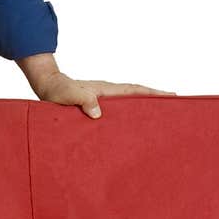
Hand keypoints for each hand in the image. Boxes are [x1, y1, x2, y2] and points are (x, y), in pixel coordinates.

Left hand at [33, 70, 177, 119]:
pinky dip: (126, 119)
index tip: (172, 96)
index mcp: (106, 90)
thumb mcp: (68, 94)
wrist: (45, 86)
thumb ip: (82, 99)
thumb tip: (98, 113)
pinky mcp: (94, 109)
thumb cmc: (55, 89)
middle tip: (173, 113)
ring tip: (156, 125)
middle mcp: (107, 94)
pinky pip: (116, 114)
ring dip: (141, 113)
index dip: (153, 93)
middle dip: (154, 103)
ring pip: (127, 107)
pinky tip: (128, 131)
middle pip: (136, 98)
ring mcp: (102, 101)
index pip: (135, 90)